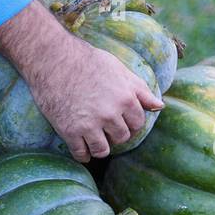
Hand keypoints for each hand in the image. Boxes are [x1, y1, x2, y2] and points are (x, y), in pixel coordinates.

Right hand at [0, 1, 163, 161]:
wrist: (54, 60)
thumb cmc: (88, 61)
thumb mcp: (120, 71)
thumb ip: (141, 90)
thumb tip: (160, 106)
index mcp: (125, 99)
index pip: (138, 124)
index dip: (130, 122)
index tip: (120, 119)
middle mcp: (110, 114)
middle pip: (121, 138)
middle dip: (115, 134)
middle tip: (105, 127)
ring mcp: (89, 125)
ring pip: (103, 150)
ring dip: (100, 148)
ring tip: (94, 139)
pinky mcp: (70, 131)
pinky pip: (81, 154)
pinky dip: (83, 155)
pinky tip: (82, 149)